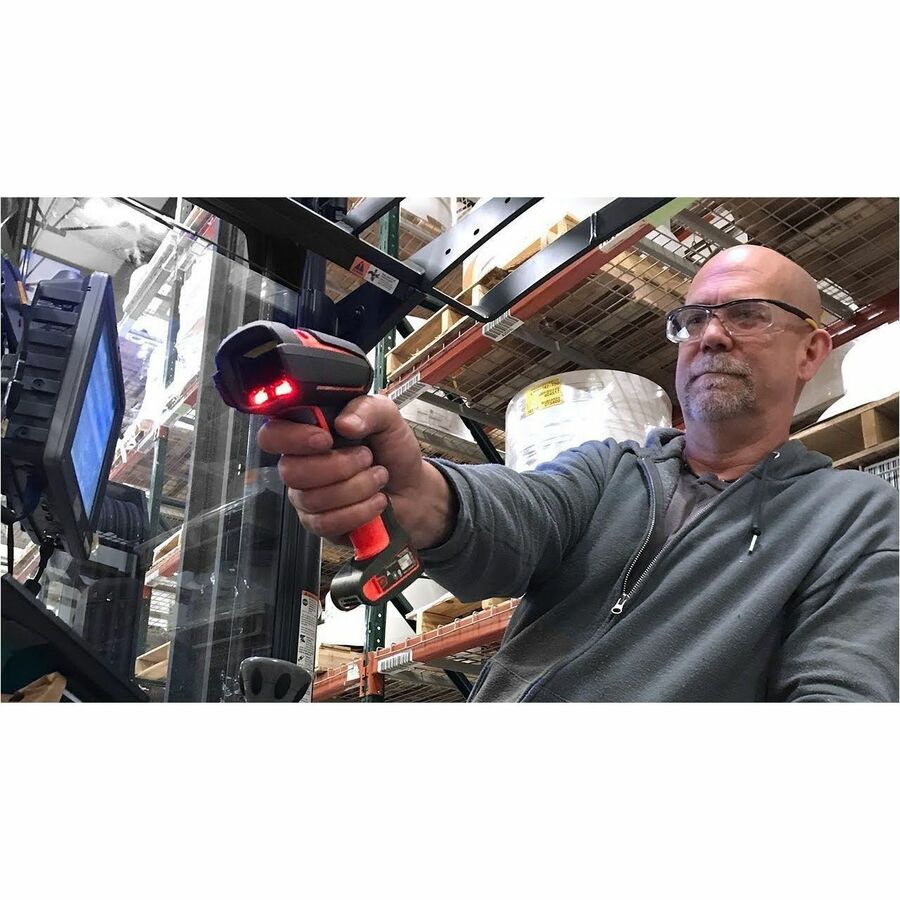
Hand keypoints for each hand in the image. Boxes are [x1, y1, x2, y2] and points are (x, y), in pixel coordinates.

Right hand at [256, 394, 454, 548]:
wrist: (412, 488)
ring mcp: (307, 497)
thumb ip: (367, 409)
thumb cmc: (392, 451)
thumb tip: (344, 422)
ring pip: (312, 499)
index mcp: (308, 432)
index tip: (325, 439)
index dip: (292, 438)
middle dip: (338, 466)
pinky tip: (376, 501)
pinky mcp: (320, 524)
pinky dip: (358, 511)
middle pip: (291, 472)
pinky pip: (326, 523)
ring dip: (356, 488)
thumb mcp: (387, 418)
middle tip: (367, 458)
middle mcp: (301, 464)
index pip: (272, 435)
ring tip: (378, 477)